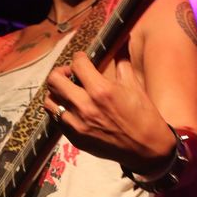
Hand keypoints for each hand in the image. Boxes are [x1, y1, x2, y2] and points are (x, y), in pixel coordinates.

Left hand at [43, 51, 174, 170]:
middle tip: (71, 74)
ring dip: (57, 92)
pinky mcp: (75, 138)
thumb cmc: (144, 116)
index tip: (83, 60)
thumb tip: (119, 47)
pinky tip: (71, 108)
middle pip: (54, 80)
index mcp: (101, 90)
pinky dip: (60, 110)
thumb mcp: (135, 86)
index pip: (77, 64)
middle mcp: (84, 106)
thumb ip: (122, 64)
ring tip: (68, 92)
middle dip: (62, 72)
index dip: (79, 58)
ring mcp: (77, 124)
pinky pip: (56, 119)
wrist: (147, 149)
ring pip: (49, 100)